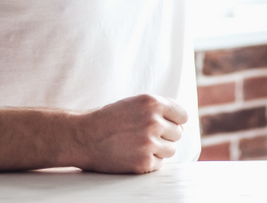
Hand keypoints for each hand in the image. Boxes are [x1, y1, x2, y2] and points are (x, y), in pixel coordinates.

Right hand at [71, 94, 187, 173]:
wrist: (84, 137)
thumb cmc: (109, 119)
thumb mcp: (135, 104)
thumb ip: (160, 109)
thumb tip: (183, 125)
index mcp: (152, 103)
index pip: (182, 115)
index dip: (175, 121)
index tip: (165, 125)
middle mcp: (153, 121)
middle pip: (177, 134)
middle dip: (165, 136)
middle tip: (144, 136)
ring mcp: (149, 143)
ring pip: (171, 150)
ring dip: (158, 150)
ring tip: (138, 145)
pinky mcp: (144, 162)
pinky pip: (159, 164)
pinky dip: (149, 162)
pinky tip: (133, 154)